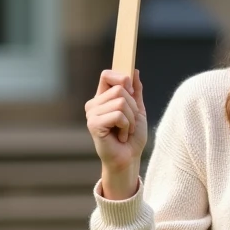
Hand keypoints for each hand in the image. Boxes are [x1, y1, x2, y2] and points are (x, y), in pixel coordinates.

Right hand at [86, 69, 146, 193]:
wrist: (129, 158)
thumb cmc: (132, 137)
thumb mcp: (138, 110)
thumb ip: (135, 91)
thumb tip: (134, 71)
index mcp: (102, 98)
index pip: (107, 75)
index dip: (121, 79)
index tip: (131, 94)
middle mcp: (94, 104)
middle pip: (120, 88)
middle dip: (133, 107)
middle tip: (129, 122)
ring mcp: (92, 114)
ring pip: (121, 102)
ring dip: (130, 119)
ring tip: (125, 131)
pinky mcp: (93, 124)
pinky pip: (118, 115)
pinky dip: (126, 127)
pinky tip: (121, 136)